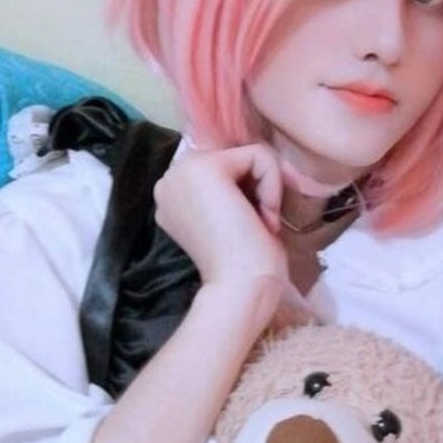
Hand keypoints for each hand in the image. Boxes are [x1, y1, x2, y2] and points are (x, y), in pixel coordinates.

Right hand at [153, 144, 287, 287]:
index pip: (223, 169)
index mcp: (172, 194)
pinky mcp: (206, 167)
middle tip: (257, 227)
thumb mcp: (229, 216)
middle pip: (233, 158)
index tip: (248, 228)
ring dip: (264, 188)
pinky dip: (272, 184)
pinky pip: (258, 155)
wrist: (239, 288)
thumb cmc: (243, 265)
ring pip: (246, 155)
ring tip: (260, 223)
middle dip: (255, 188)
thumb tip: (251, 159)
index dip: (246, 192)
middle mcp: (170, 179)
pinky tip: (263, 216)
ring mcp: (182, 171)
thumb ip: (227, 189)